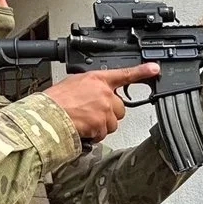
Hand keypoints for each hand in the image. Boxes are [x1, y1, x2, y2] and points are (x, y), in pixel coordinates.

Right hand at [46, 63, 160, 141]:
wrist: (48, 115)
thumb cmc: (56, 101)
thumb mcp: (74, 83)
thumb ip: (91, 86)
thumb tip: (95, 93)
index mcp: (97, 79)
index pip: (124, 74)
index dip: (142, 71)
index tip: (154, 69)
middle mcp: (104, 92)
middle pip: (120, 108)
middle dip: (109, 114)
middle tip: (92, 114)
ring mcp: (104, 109)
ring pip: (113, 122)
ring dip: (102, 125)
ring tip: (85, 121)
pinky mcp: (102, 124)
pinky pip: (104, 133)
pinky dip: (95, 135)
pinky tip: (83, 128)